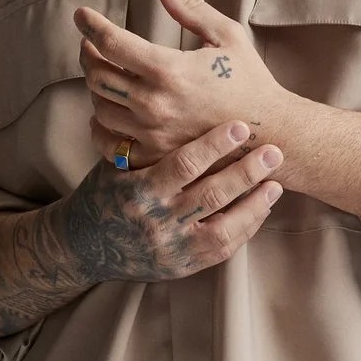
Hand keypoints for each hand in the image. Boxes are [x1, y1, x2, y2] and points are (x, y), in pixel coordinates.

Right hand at [50, 118, 285, 285]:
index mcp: (139, 190)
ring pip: (224, 227)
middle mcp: (157, 221)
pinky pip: (223, 248)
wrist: (84, 247)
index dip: (215, 144)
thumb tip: (171, 94)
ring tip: (276, 182)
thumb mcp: (115, 166)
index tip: (241, 126)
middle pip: (211, 195)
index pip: (184, 163)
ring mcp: (172, 247)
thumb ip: (144, 142)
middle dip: (246, 172)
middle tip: (274, 152)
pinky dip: (245, 227)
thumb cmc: (103, 195)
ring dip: (254, 203)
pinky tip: (261, 208)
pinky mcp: (183, 266)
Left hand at [75, 0, 288, 164]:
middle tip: (89, 43)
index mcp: (168, 70)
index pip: (111, 43)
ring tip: (102, 72)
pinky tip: (105, 110)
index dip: (90, 25)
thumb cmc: (250, 80)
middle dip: (87, 53)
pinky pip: (110, 142)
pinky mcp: (154, 156)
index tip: (81, 16)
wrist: (271, 133)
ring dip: (94, 86)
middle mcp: (153, 104)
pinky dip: (99, 124)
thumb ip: (189, 8)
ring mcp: (151, 134)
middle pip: (97, 75)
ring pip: (99, 107)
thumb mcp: (226, 35)